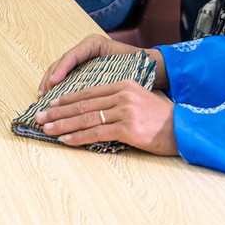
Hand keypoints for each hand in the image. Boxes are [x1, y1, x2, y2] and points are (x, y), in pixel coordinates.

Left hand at [37, 79, 178, 155]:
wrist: (183, 130)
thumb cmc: (161, 119)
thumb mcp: (139, 101)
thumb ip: (117, 102)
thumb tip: (92, 112)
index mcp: (124, 85)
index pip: (89, 92)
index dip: (67, 98)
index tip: (51, 104)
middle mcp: (122, 95)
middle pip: (83, 104)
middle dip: (58, 111)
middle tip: (40, 117)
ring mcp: (125, 111)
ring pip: (86, 118)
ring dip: (63, 124)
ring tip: (47, 129)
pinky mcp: (127, 128)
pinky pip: (96, 133)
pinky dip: (78, 137)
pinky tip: (65, 139)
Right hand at [39, 33, 141, 91]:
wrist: (148, 66)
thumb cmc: (136, 65)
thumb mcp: (120, 67)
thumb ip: (103, 75)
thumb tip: (86, 92)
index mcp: (93, 43)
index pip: (72, 56)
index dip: (61, 70)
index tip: (53, 83)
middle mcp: (84, 48)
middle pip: (62, 62)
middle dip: (50, 78)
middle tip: (43, 94)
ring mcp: (81, 56)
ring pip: (60, 68)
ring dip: (49, 83)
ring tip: (42, 97)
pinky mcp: (81, 67)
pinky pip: (65, 75)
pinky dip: (56, 86)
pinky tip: (50, 96)